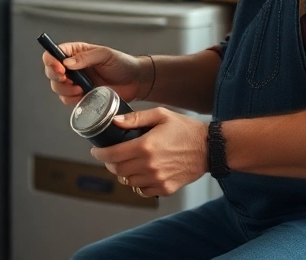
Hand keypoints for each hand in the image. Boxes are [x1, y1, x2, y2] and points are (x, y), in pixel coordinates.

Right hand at [41, 42, 147, 105]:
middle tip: (70, 80)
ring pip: (57, 87)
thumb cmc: (122, 63)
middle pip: (51, 72)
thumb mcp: (105, 55)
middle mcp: (72, 67)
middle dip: (57, 78)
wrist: (135, 82)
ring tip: (81, 89)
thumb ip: (86, 57)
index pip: (53, 53)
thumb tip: (67, 63)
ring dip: (65, 90)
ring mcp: (76, 82)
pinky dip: (72, 99)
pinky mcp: (81, 96)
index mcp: (75, 52)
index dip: (51, 61)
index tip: (60, 69)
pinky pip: (67, 99)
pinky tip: (84, 95)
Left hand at [91, 108, 208, 197]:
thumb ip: (136, 118)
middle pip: (118, 170)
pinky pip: (142, 190)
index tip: (96, 151)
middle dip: (110, 163)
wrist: (209, 148)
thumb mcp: (161, 115)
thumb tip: (115, 121)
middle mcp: (149, 165)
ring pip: (128, 181)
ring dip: (124, 173)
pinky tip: (141, 173)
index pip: (112, 154)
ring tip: (127, 163)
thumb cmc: (185, 129)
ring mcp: (157, 179)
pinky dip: (138, 183)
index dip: (100, 154)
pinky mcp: (166, 188)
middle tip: (112, 156)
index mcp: (145, 146)